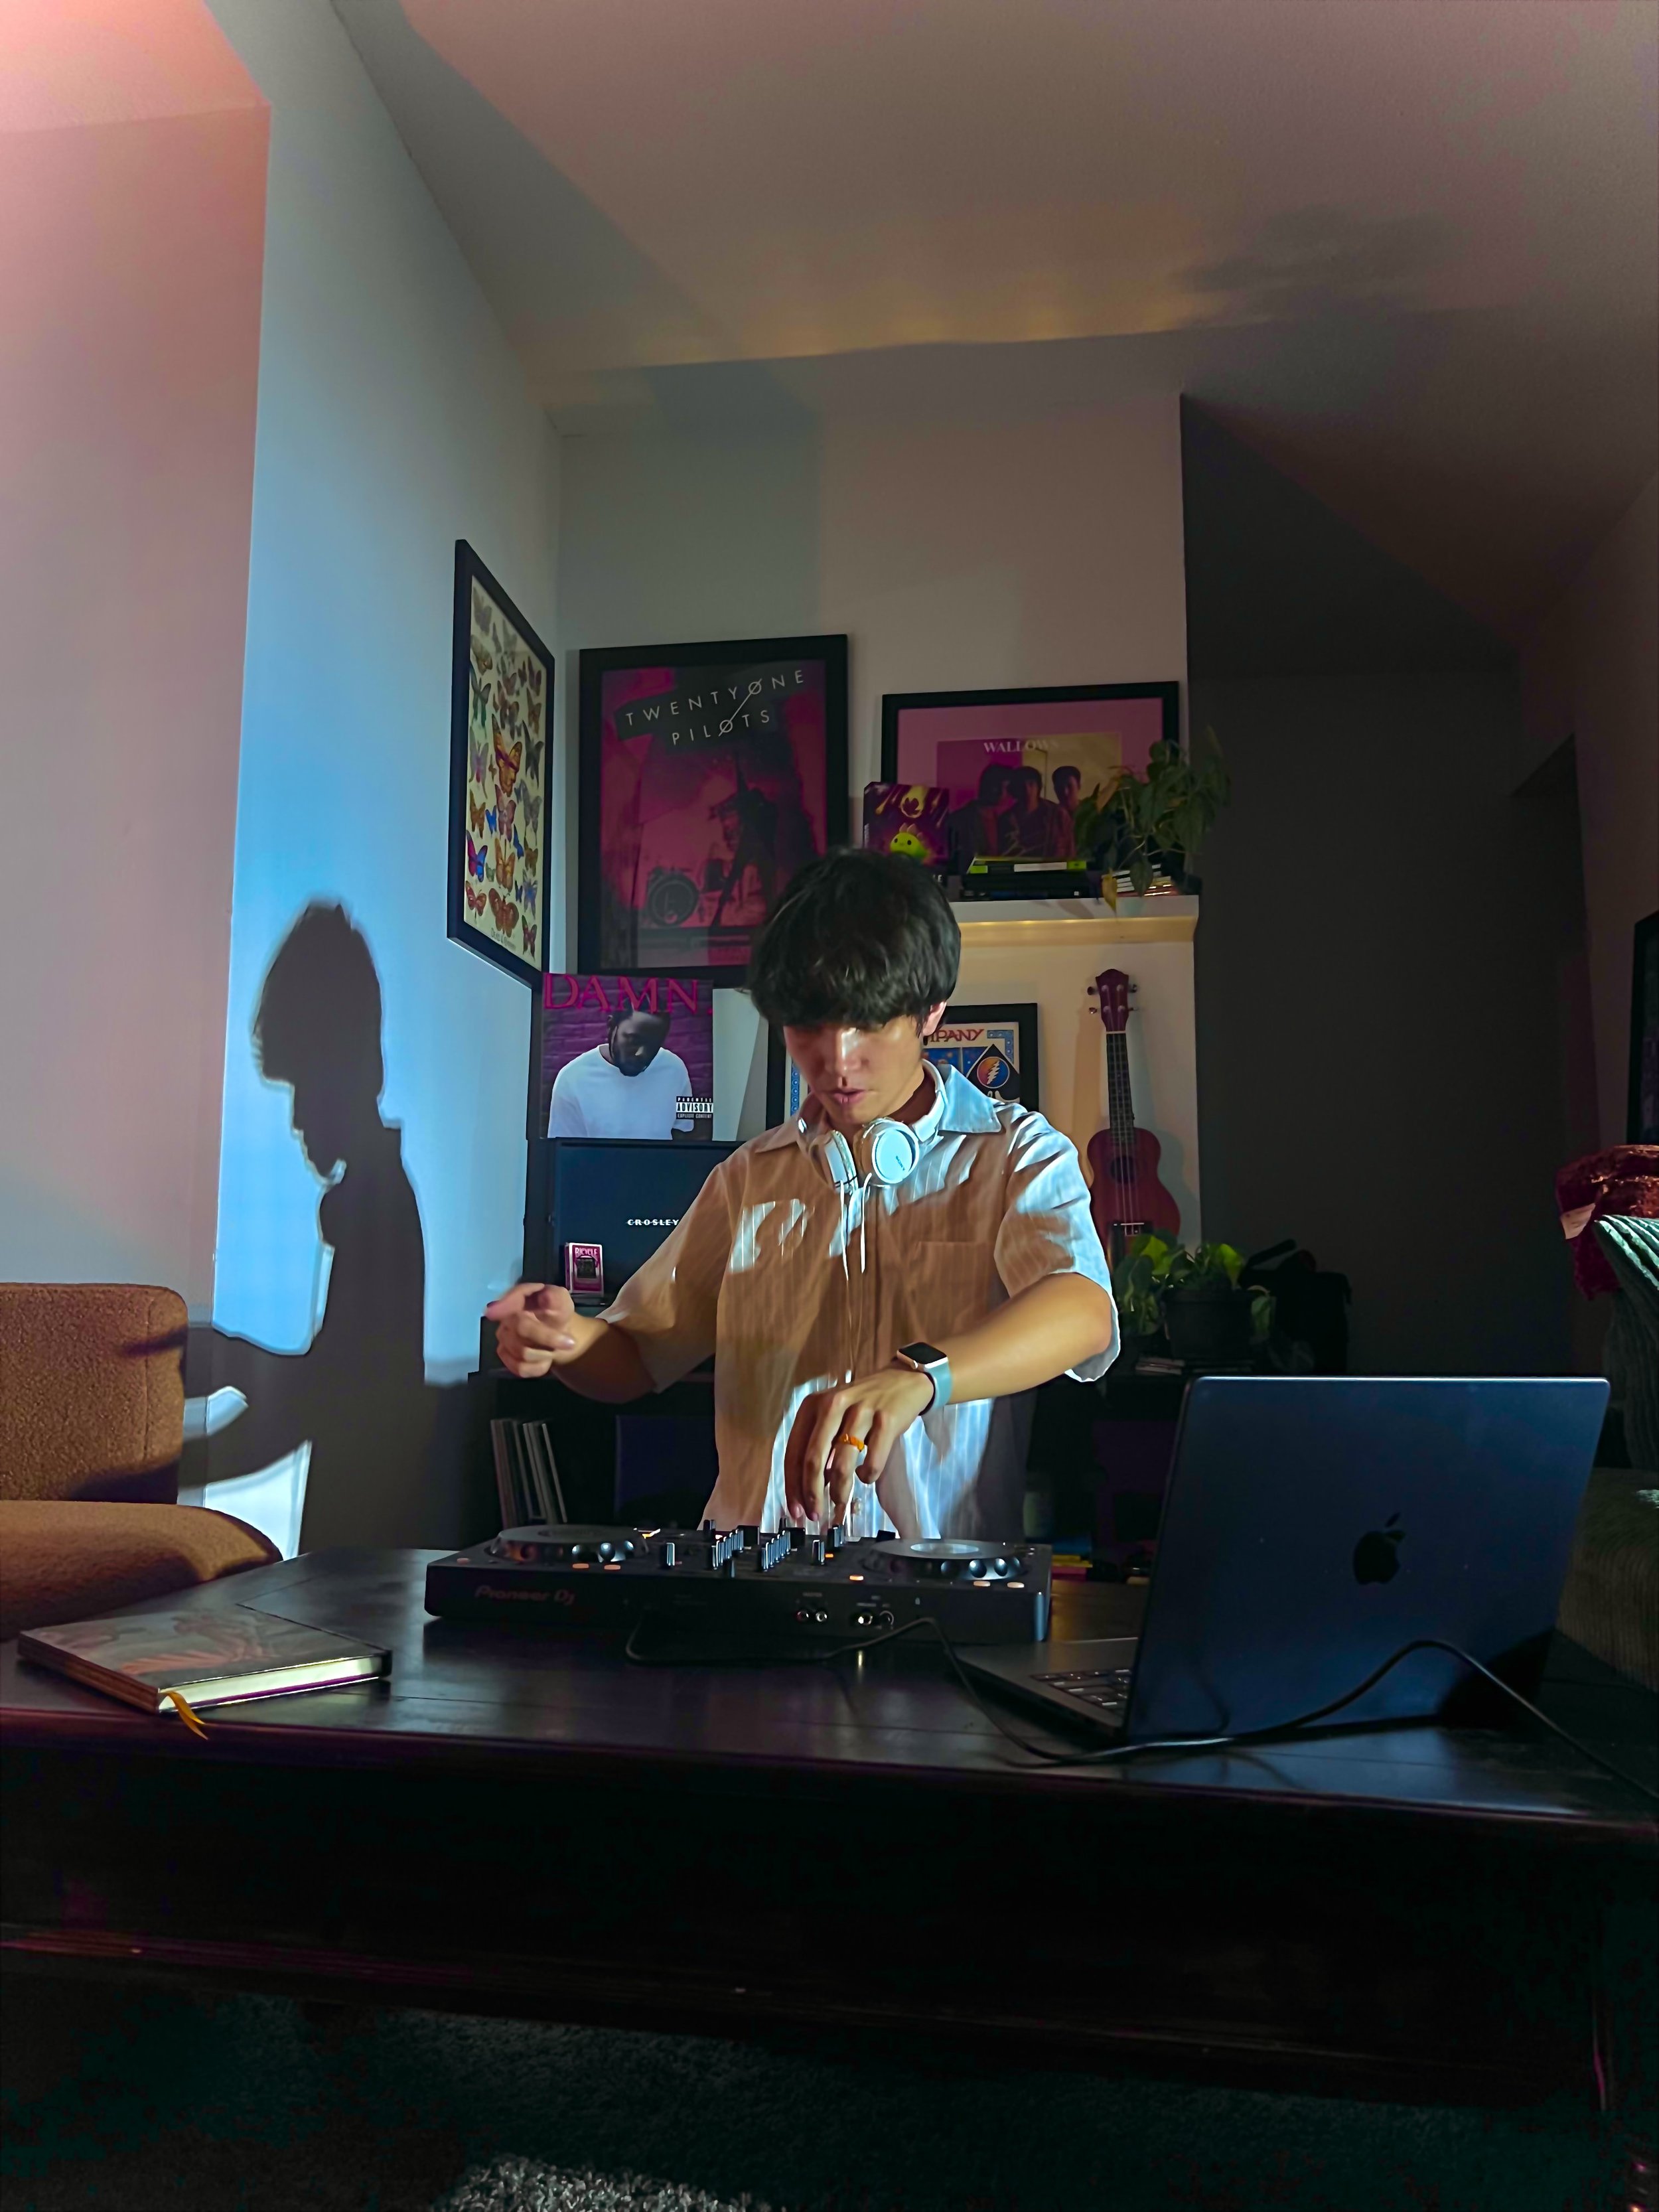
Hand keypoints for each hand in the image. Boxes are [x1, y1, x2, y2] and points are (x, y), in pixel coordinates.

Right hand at [485, 1282, 585, 1378]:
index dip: (504, 1304)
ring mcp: (503, 1338)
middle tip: (570, 1342)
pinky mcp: (505, 1356)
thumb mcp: (562, 1300)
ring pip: (522, 1353)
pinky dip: (538, 1367)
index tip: (494, 1313)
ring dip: (545, 1353)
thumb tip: (540, 1296)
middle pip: (521, 1329)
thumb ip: (553, 1296)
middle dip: (548, 1338)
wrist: (560, 1334)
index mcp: (518, 1299)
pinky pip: (520, 1368)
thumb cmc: (558, 1313)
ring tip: (555, 1347)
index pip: (510, 1301)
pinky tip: (545, 1360)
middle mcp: (506, 1318)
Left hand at [783, 1364, 934, 1527]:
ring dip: (840, 1492)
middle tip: (816, 1514)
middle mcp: (833, 1405)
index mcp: (813, 1405)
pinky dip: (868, 1476)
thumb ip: (820, 1448)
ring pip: (841, 1465)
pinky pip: (872, 1461)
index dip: (792, 1486)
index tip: (795, 1510)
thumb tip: (809, 1491)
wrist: (903, 1381)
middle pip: (813, 1461)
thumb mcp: (834, 1418)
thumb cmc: (863, 1405)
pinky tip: (867, 1474)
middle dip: (812, 1494)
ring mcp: (861, 1411)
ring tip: (841, 1500)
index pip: (793, 1452)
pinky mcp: (886, 1419)